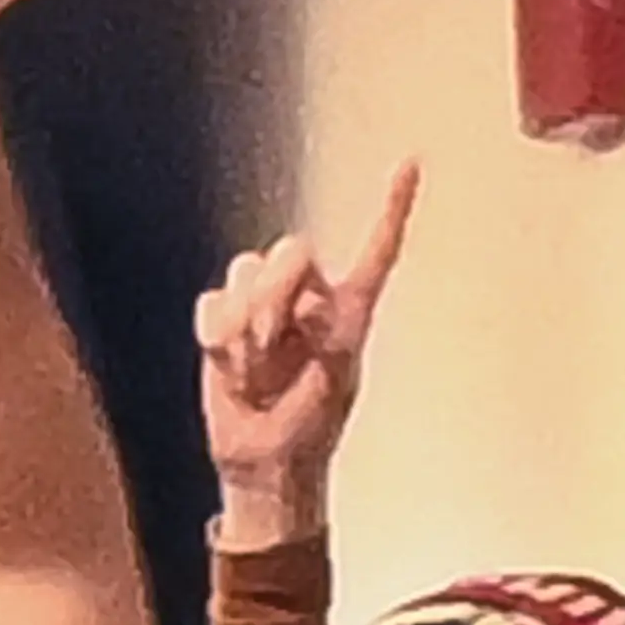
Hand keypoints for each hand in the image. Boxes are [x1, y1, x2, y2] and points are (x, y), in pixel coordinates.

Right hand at [198, 167, 419, 548]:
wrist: (264, 462)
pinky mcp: (226, 320)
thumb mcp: (328, 389)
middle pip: (289, 250)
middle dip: (274, 292)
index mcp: (350, 312)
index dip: (393, 207)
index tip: (411, 162)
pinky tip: (229, 362)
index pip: (377, 250)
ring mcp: (265, 306)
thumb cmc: (308, 430)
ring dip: (243, 319)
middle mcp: (310, 299)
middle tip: (269, 342)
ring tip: (254, 367)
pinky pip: (212, 301)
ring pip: (245, 269)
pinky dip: (217, 333)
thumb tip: (282, 311)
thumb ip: (316, 342)